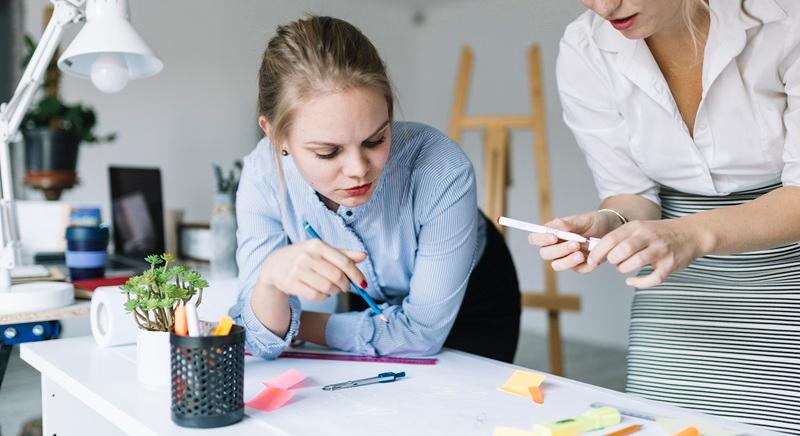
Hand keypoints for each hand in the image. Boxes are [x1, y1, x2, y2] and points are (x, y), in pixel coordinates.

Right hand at [259, 240, 366, 300]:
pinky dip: (323, 296)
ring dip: (334, 291)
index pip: (343, 261)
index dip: (356, 274)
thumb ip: (343, 254)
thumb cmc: (304, 256)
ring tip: (332, 288)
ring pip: (327, 288)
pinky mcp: (291, 284)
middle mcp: (306, 256)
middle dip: (345, 285)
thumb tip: (363, 256)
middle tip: (345, 287)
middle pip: (337, 276)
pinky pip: (316, 296)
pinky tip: (321, 291)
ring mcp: (297, 270)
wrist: (275, 265)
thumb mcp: (322, 251)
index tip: (363, 284)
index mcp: (317, 245)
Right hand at [528, 211, 619, 272]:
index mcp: (551, 234)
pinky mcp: (579, 266)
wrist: (613, 229)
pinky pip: (578, 270)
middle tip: (575, 244)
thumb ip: (569, 223)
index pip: (535, 238)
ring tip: (581, 254)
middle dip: (558, 250)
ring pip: (557, 265)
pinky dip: (585, 265)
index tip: (553, 237)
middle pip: (545, 254)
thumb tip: (555, 224)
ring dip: (568, 261)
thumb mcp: (583, 219)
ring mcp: (566, 258)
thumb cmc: (594, 222)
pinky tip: (593, 258)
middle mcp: (555, 247)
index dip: (540, 239)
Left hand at [587, 219, 707, 287]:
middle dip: (613, 260)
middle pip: (623, 249)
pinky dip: (639, 283)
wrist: (691, 233)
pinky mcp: (670, 265)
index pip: (611, 239)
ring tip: (623, 268)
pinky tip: (632, 281)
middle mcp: (648, 237)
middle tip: (614, 262)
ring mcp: (661, 251)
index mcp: (637, 227)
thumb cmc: (659, 234)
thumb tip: (596, 250)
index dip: (598, 252)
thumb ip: (620, 238)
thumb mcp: (639, 228)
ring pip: (636, 262)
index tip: (591, 261)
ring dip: (624, 269)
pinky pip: (653, 278)